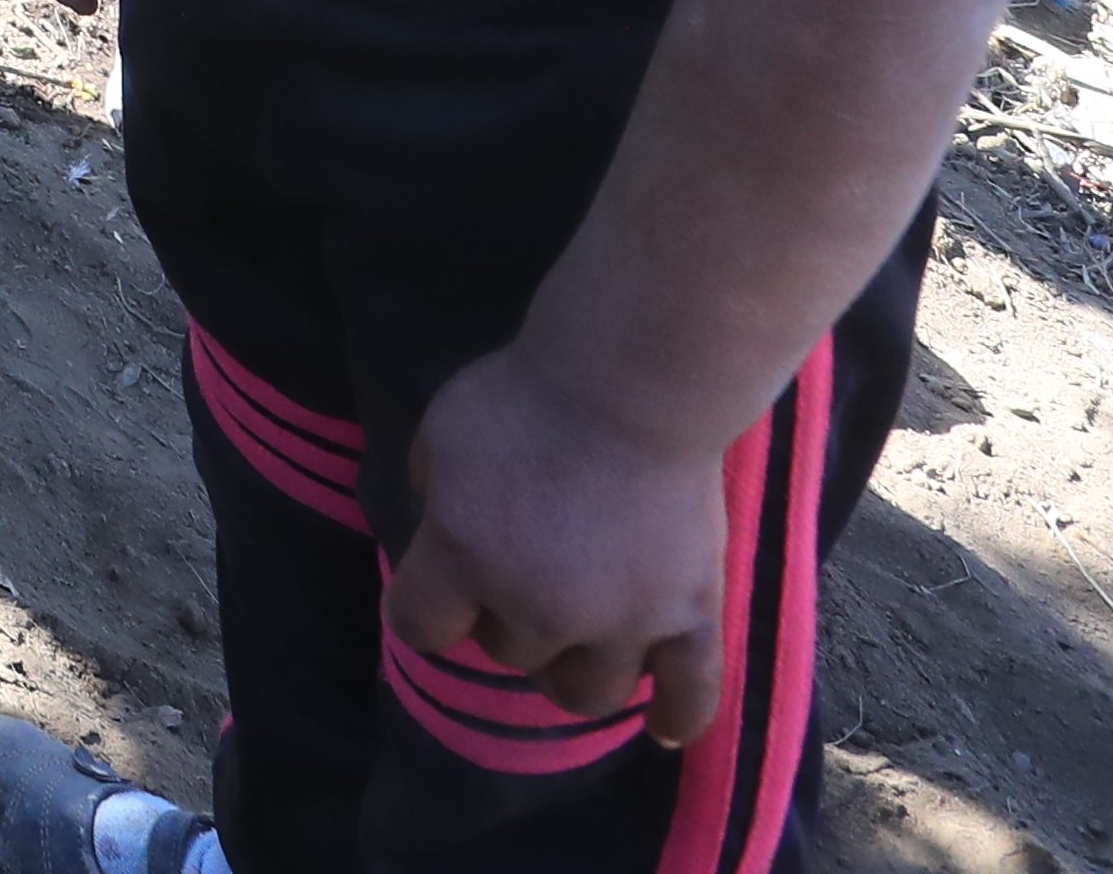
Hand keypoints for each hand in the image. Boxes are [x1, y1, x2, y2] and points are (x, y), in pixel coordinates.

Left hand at [385, 347, 738, 750]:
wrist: (634, 381)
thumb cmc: (526, 395)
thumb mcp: (442, 433)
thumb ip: (434, 496)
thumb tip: (445, 535)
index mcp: (465, 559)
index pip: (420, 628)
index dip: (426, 608)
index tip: (440, 588)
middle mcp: (538, 607)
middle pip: (507, 654)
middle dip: (506, 618)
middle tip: (526, 569)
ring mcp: (622, 620)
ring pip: (586, 692)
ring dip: (574, 667)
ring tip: (578, 636)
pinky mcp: (691, 615)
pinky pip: (692, 692)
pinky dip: (680, 716)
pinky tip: (665, 731)